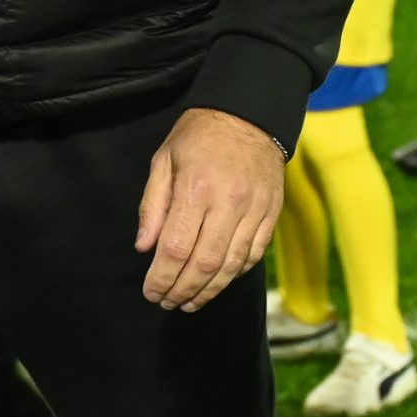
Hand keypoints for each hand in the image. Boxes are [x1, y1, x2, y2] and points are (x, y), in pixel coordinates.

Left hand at [134, 107, 284, 311]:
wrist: (249, 114)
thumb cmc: (199, 135)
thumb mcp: (164, 159)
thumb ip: (153, 204)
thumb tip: (145, 248)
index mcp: (195, 189)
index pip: (176, 248)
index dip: (162, 278)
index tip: (151, 292)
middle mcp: (227, 203)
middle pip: (205, 264)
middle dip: (183, 291)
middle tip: (168, 303)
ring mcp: (254, 210)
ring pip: (232, 266)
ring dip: (209, 291)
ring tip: (190, 302)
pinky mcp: (272, 213)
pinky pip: (255, 254)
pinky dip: (235, 274)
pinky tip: (219, 281)